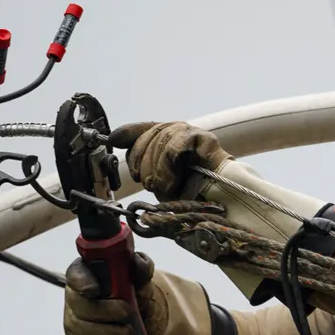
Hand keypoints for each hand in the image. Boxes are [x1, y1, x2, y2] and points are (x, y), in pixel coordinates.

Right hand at [62, 250, 168, 334]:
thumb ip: (141, 267)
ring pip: (80, 329)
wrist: (135, 312)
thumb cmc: (131, 288)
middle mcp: (74, 294)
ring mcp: (72, 318)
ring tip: (127, 333)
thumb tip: (137, 263)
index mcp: (86, 272)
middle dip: (104, 312)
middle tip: (127, 313)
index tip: (94, 290)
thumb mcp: (140, 275)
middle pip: (78, 305)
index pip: (75, 273)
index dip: (81, 282)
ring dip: (106, 334)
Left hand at [108, 121, 231, 200]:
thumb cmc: (192, 197)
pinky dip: (169, 167)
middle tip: (151, 183)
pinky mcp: (203, 139)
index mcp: (166, 140)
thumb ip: (143, 163)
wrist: (221, 206)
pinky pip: (173, 148)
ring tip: (168, 187)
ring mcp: (191, 133)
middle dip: (142, 165)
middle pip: (145, 137)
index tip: (113, 141)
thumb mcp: (158, 180)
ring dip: (158, 172)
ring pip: (158, 143)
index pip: (139, 129)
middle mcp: (177, 132)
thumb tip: (117, 142)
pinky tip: (174, 180)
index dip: (125, 134)